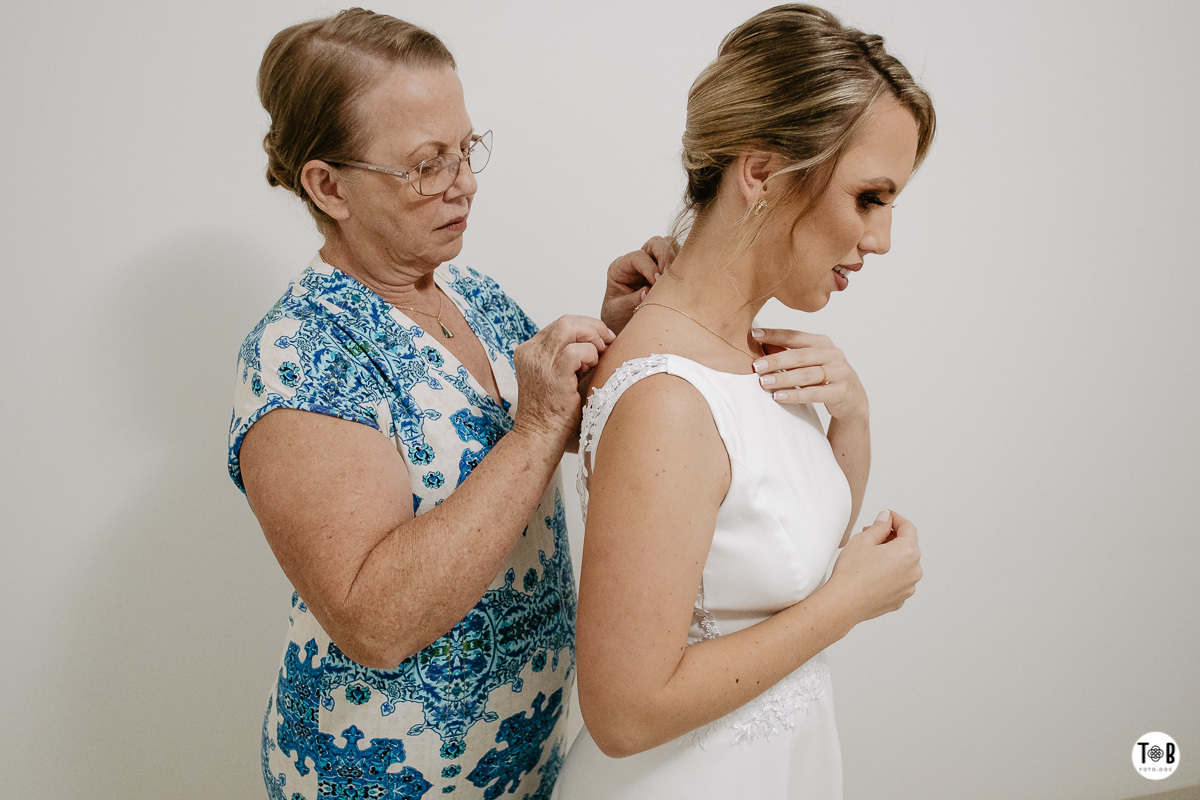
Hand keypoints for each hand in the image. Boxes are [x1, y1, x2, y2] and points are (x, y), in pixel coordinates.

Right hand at [513, 316, 614, 445]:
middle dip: (592, 327)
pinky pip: (576, 350)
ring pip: (569, 328)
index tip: (602, 338)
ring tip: (600, 355)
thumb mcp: (555, 377)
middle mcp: (530, 352)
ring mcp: (539, 361)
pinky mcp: (553, 373)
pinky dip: (590, 355)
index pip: (559, 326)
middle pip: (565, 322)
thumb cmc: (552, 414)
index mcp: (528, 351)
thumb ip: (567, 358)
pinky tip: (591, 369)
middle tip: (608, 340)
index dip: (584, 328)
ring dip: (592, 338)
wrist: (539, 438)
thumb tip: (597, 342)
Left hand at [600, 236, 678, 334]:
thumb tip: (647, 292)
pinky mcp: (669, 273)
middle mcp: (639, 261)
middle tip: (670, 276)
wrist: (623, 326)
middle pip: (656, 244)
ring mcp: (656, 264)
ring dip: (677, 262)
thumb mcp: (618, 310)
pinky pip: (681, 263)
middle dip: (666, 257)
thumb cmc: (617, 316)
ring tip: (679, 281)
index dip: (649, 267)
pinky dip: (684, 270)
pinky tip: (684, 284)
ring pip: (672, 249)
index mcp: (621, 267)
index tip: (656, 282)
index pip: (638, 257)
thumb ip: (631, 300)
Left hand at [750, 329, 867, 420]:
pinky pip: (814, 393)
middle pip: (800, 356)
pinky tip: (779, 396)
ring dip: (783, 378)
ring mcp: (838, 372)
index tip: (754, 335)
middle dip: (776, 360)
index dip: (774, 335)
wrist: (852, 398)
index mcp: (822, 342)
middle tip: (756, 366)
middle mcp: (832, 354)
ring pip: (806, 375)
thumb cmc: (825, 376)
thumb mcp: (810, 360)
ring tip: (763, 382)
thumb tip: (758, 343)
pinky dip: (795, 395)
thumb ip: (789, 353)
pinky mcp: (840, 392)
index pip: (795, 336)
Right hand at [827, 510, 921, 622]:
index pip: (908, 528)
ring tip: (869, 554)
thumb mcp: (863, 540)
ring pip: (903, 564)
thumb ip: (879, 526)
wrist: (843, 603)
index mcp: (908, 552)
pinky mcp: (899, 600)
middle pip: (907, 546)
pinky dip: (889, 573)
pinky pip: (898, 580)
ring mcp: (908, 588)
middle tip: (870, 534)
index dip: (895, 518)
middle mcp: (914, 571)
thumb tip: (886, 518)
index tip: (885, 516)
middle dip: (891, 537)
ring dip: (891, 556)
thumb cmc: (851, 572)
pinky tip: (870, 572)